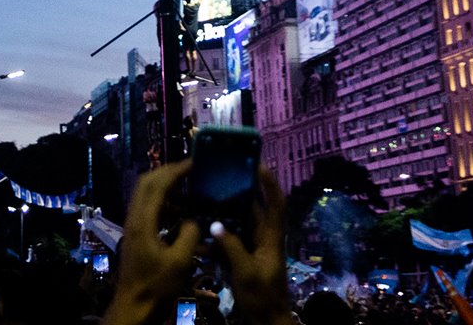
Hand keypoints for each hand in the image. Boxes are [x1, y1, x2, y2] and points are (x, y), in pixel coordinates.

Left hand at [100, 162, 202, 324]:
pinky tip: (180, 213)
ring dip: (165, 187)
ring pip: (145, 195)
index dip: (175, 171)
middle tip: (190, 171)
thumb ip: (189, 234)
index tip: (194, 163)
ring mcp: (133, 226)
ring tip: (189, 191)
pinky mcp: (136, 235)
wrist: (134, 306)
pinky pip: (148, 209)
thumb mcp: (180, 262)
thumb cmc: (156, 286)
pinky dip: (163, 204)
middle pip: (146, 183)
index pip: (157, 184)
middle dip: (167, 172)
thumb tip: (194, 218)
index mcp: (143, 221)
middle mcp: (134, 218)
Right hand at [215, 167, 292, 324]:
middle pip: (253, 208)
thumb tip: (214, 225)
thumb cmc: (262, 297)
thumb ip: (231, 247)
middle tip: (219, 174)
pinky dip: (213, 236)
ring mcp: (251, 247)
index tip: (257, 163)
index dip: (269, 183)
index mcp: (271, 238)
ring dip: (222, 212)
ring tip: (202, 198)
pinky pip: (227, 240)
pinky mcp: (240, 258)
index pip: (276, 203)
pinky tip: (197, 233)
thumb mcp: (247, 273)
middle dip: (239, 191)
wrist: (266, 321)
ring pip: (237, 223)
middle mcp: (263, 238)